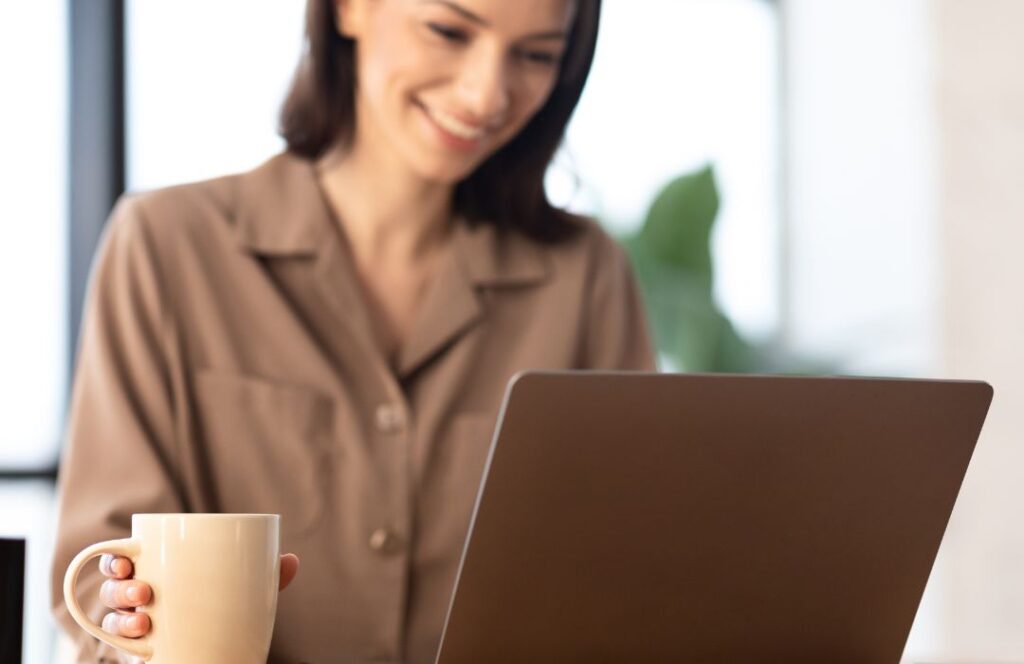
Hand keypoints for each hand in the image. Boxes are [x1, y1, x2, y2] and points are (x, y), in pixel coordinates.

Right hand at [98, 552, 300, 637]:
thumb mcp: (243, 589)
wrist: (221, 651)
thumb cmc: (224, 606)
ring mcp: (136, 627)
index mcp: (157, 572)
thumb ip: (263, 575)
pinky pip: (120, 652)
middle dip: (121, 589)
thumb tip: (291, 561)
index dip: (115, 558)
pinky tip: (143, 645)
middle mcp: (139, 599)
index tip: (127, 559)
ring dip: (122, 621)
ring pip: (112, 620)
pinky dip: (126, 648)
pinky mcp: (140, 653)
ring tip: (144, 623)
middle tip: (145, 593)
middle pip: (112, 589)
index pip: (122, 559)